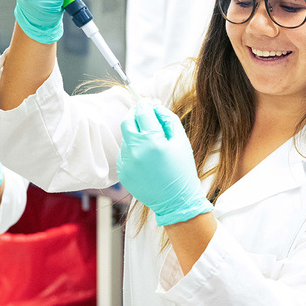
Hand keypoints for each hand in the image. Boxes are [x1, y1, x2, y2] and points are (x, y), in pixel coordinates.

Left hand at [117, 102, 212, 225]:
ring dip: (135, 134)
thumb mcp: (181, 141)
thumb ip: (167, 119)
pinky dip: (133, 150)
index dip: (147, 105)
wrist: (176, 201)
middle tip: (144, 114)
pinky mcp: (122, 172)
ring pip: (125, 138)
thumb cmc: (182, 170)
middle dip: (135, 115)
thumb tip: (154, 106)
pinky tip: (147, 158)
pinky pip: (124, 153)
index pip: (143, 112)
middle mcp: (135, 151)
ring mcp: (126, 163)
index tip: (151, 104)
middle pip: (127, 121)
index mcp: (152, 141)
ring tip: (151, 143)